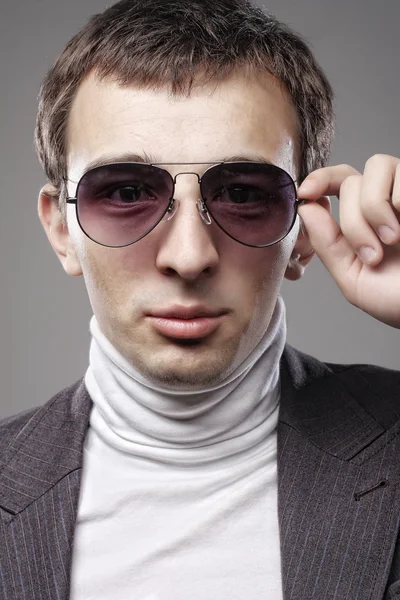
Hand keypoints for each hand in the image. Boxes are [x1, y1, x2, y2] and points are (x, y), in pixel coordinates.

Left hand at [297, 154, 399, 328]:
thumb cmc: (398, 298)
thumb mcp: (352, 277)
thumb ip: (326, 243)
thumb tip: (305, 208)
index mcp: (362, 220)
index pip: (335, 182)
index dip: (318, 179)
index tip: (306, 193)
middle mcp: (384, 200)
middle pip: (350, 180)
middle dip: (353, 221)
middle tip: (372, 254)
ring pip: (376, 167)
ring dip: (375, 206)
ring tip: (393, 240)